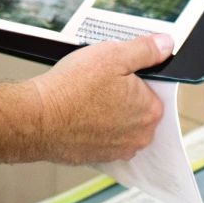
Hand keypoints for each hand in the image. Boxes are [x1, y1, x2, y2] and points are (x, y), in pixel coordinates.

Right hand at [27, 34, 169, 163]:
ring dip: (107, 114)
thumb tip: (167, 44)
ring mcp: (117, 151)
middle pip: (137, 109)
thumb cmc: (72, 88)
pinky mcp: (97, 158)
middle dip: (122, 97)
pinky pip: (101, 138)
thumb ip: (145, 50)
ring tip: (85, 99)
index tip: (114, 73)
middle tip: (98, 83)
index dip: (132, 77)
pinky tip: (78, 114)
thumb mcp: (113, 55)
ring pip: (119, 125)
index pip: (153, 90)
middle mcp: (139, 137)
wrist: (37, 118)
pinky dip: (93, 128)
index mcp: (150, 111)